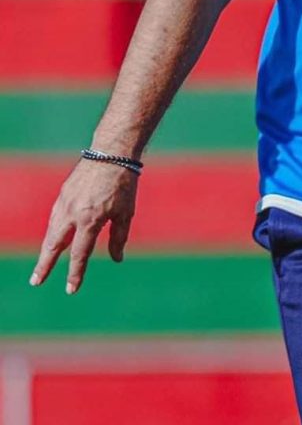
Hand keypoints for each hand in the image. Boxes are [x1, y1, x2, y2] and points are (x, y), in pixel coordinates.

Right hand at [30, 158, 137, 293]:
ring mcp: (65, 202)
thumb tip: (117, 259)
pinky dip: (54, 231)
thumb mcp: (126, 212)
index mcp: (90, 219)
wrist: (112, 152)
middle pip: (54, 245)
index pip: (80, 253)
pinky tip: (54, 238)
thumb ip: (119, 237)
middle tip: (36, 281)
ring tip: (44, 264)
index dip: (76, 273)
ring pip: (52, 231)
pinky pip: (56, 217)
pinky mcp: (63, 193)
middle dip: (45, 265)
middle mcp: (73, 213)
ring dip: (47, 249)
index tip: (71, 289)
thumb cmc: (124, 183)